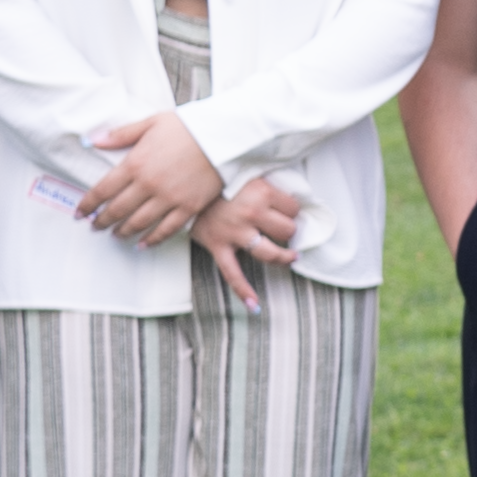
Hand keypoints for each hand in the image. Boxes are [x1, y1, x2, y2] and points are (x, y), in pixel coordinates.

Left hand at [81, 112, 226, 247]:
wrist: (224, 137)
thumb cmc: (188, 126)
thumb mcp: (151, 122)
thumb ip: (121, 134)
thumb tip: (93, 140)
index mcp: (135, 163)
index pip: (103, 190)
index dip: (88, 204)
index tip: (80, 213)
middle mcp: (149, 185)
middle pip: (117, 210)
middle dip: (102, 221)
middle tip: (95, 227)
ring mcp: (169, 199)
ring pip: (139, 223)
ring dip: (123, 231)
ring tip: (115, 235)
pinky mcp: (188, 207)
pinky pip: (166, 229)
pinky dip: (152, 239)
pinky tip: (143, 244)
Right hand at [189, 172, 306, 308]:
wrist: (182, 185)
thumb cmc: (219, 177)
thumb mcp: (248, 172)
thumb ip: (269, 182)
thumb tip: (294, 194)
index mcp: (261, 191)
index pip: (293, 208)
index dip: (292, 209)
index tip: (286, 208)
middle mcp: (251, 212)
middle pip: (287, 230)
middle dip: (288, 229)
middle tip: (283, 227)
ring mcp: (235, 232)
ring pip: (270, 253)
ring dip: (283, 256)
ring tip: (291, 257)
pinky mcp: (219, 246)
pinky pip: (232, 273)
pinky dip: (243, 290)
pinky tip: (254, 305)